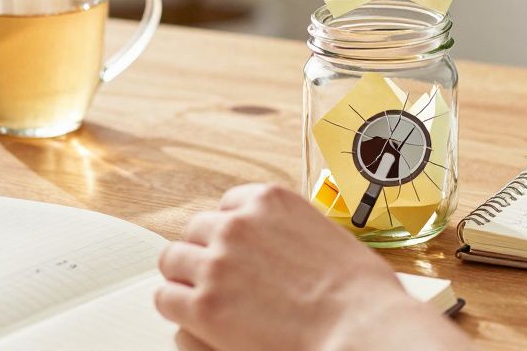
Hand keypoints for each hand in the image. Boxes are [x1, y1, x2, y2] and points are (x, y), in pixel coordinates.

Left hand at [156, 183, 465, 350]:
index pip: (228, 205)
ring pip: (173, 261)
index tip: (236, 250)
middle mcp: (237, 224)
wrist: (359, 326)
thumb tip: (284, 244)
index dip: (231, 231)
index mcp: (269, 200)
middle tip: (220, 278)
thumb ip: (293, 231)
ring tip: (203, 298)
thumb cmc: (360, 291)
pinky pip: (166, 298)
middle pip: (196, 230)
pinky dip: (177, 308)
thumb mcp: (328, 235)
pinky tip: (196, 319)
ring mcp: (216, 262)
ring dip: (186, 278)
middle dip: (205, 252)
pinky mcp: (204, 304)